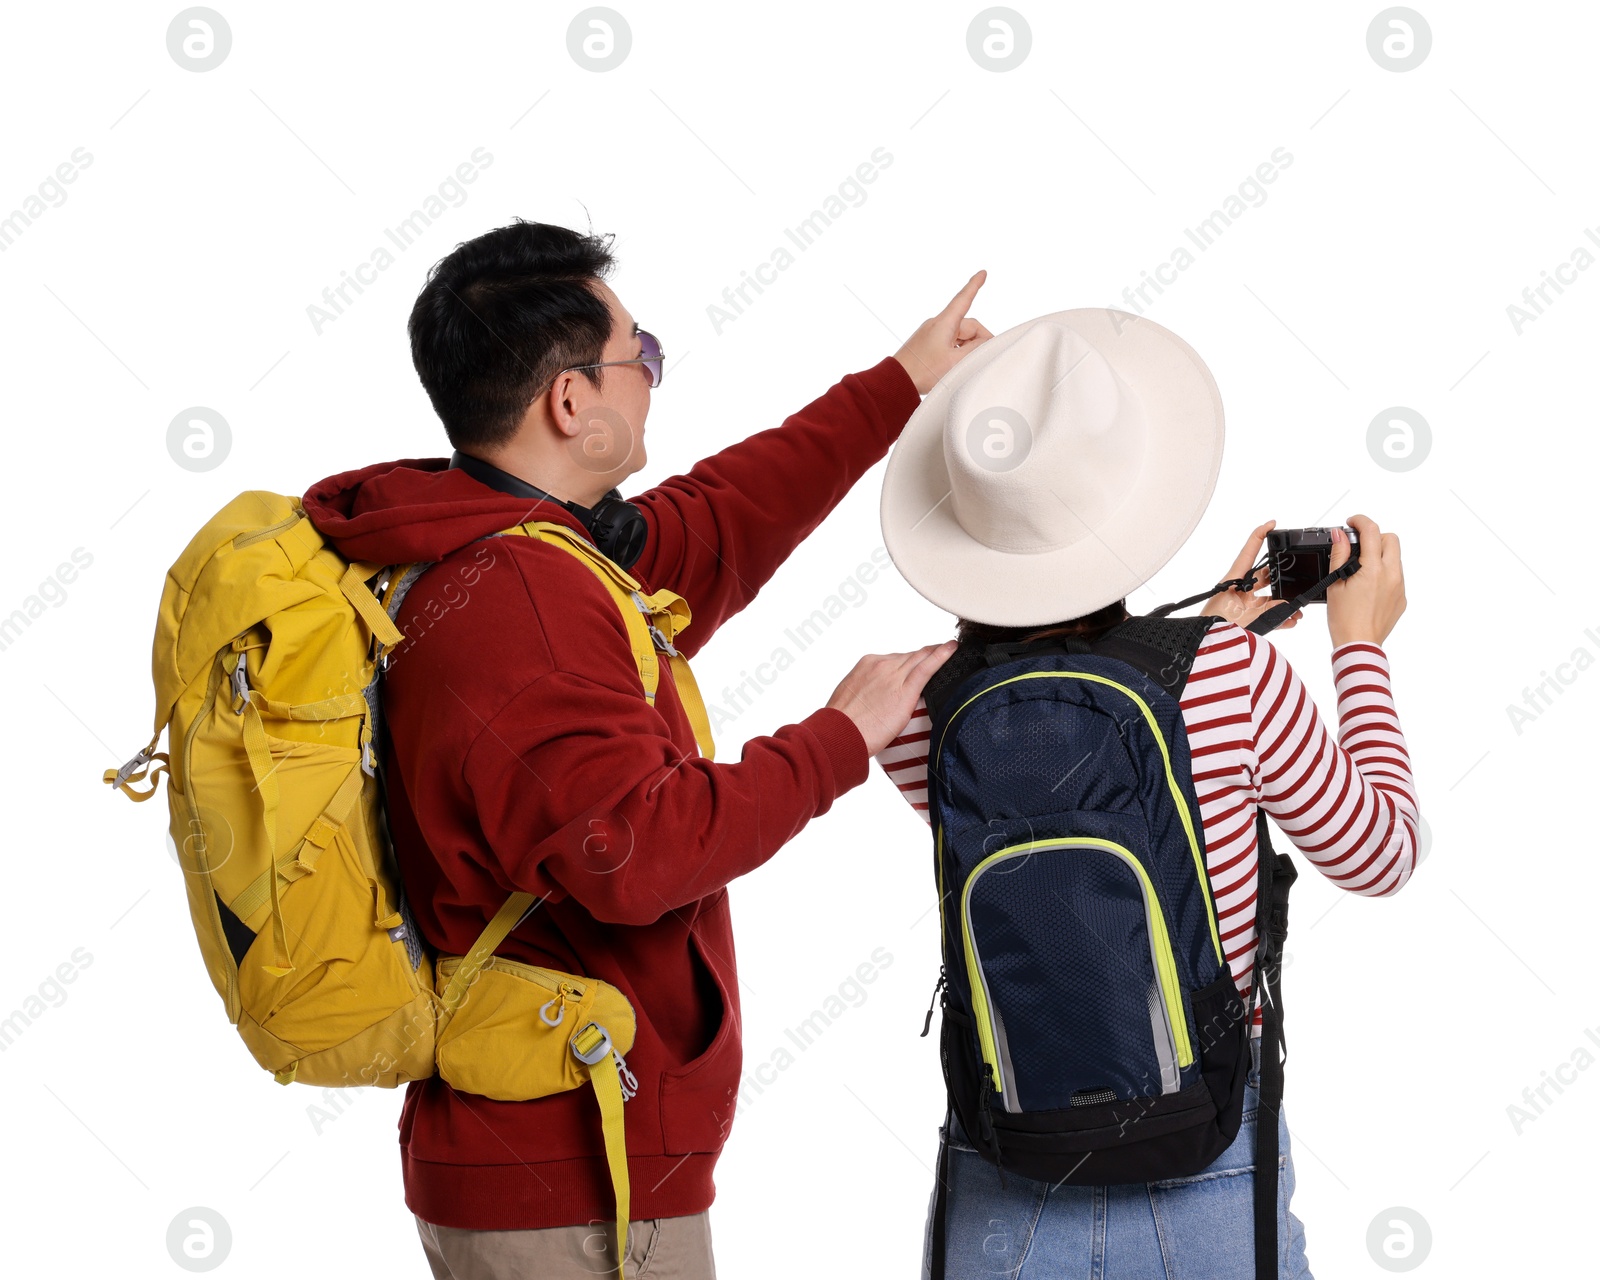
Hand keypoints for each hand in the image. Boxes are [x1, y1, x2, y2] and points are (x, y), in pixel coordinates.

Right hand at [827, 641, 957, 755]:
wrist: (839, 733)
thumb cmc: (841, 722)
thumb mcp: (851, 696)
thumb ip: (867, 691)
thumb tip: (875, 698)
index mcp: (867, 664)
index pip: (897, 659)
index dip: (911, 660)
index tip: (920, 660)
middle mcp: (881, 665)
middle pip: (911, 656)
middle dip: (927, 654)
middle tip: (943, 650)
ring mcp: (893, 675)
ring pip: (920, 658)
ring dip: (936, 653)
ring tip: (950, 649)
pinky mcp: (904, 690)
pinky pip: (926, 668)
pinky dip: (941, 656)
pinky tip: (952, 648)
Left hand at [894, 271, 992, 394]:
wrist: (896, 380)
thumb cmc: (922, 371)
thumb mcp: (956, 362)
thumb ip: (975, 349)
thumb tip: (985, 341)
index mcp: (944, 323)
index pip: (964, 299)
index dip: (975, 285)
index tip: (983, 273)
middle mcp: (937, 324)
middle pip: (967, 325)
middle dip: (978, 340)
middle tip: (982, 358)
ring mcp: (931, 334)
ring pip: (959, 336)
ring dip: (967, 348)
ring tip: (963, 366)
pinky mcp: (927, 344)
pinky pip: (949, 342)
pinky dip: (957, 350)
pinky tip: (955, 365)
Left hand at [1201, 519, 1301, 630]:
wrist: (1200, 643)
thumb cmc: (1211, 626)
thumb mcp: (1243, 618)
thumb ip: (1268, 612)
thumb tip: (1288, 608)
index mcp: (1233, 580)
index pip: (1248, 552)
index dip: (1260, 535)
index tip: (1272, 523)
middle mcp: (1238, 588)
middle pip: (1264, 575)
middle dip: (1283, 577)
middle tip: (1296, 578)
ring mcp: (1242, 601)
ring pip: (1268, 596)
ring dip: (1283, 602)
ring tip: (1296, 610)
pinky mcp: (1244, 615)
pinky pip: (1265, 612)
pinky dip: (1278, 616)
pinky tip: (1290, 620)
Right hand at [1327, 514, 1405, 647]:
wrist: (1359, 644)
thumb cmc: (1345, 619)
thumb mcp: (1335, 583)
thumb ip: (1339, 555)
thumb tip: (1339, 535)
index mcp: (1373, 569)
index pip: (1372, 531)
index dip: (1360, 521)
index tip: (1352, 522)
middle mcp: (1392, 575)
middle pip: (1391, 539)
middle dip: (1375, 536)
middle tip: (1358, 546)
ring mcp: (1400, 586)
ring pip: (1395, 558)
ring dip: (1380, 555)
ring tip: (1361, 570)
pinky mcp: (1402, 598)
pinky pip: (1396, 576)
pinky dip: (1384, 573)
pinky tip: (1368, 587)